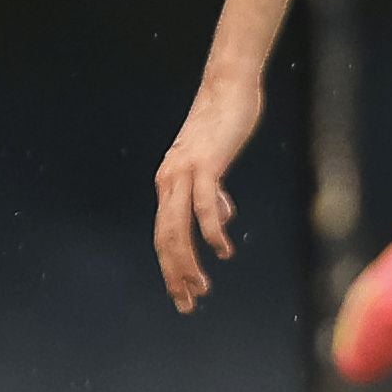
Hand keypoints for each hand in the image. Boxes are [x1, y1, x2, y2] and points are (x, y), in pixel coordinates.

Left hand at [154, 73, 263, 311]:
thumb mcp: (215, 164)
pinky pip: (202, 206)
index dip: (172, 267)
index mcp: (168, 183)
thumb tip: (219, 217)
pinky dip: (210, 231)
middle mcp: (168, 181)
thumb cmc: (224, 124)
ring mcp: (184, 173)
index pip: (164, 235)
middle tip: (187, 303)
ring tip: (201, 287)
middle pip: (164, 239)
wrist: (228, 88)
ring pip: (177, 228)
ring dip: (186, 262)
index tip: (184, 295)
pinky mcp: (205, 164)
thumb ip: (212, 191)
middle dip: (174, 275)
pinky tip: (222, 249)